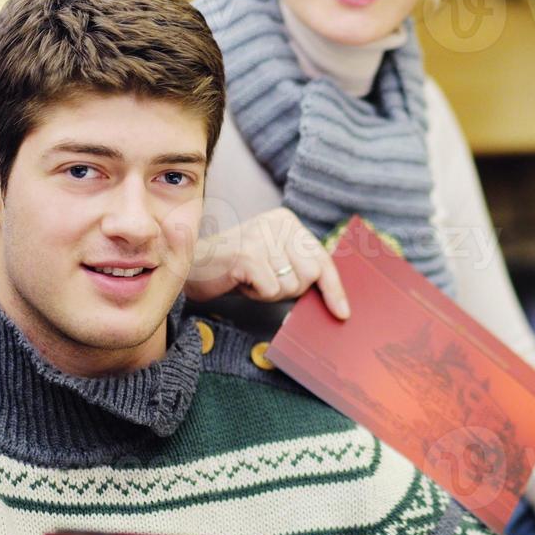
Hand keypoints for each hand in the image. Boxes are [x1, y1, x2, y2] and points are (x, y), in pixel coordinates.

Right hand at [188, 207, 349, 317]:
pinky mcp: (248, 255)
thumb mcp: (274, 260)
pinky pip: (271, 291)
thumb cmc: (237, 269)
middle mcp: (277, 223)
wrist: (191, 267)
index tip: (343, 313)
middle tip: (265, 282)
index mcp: (288, 221)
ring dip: (270, 293)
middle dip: (291, 289)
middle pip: (310, 275)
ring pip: (290, 286)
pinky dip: (256, 295)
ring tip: (250, 279)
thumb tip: (337, 301)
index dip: (334, 289)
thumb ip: (300, 268)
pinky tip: (240, 282)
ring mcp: (261, 237)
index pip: (322, 258)